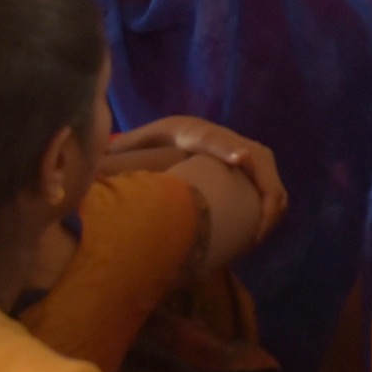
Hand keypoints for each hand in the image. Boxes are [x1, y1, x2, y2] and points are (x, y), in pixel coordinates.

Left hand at [111, 117, 288, 231]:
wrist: (174, 131)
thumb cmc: (153, 142)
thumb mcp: (137, 145)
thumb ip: (123, 152)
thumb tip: (100, 158)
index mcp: (193, 132)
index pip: (213, 138)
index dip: (228, 148)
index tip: (239, 159)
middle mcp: (225, 140)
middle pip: (258, 159)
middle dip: (265, 192)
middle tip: (254, 232)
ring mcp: (243, 153)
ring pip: (270, 176)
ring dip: (271, 207)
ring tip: (255, 240)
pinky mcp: (250, 168)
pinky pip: (271, 189)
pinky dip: (271, 210)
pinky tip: (255, 235)